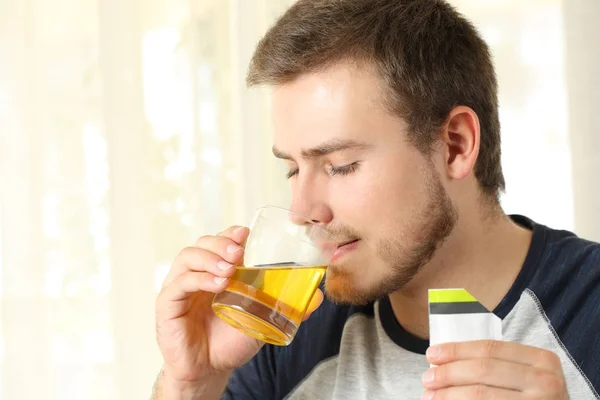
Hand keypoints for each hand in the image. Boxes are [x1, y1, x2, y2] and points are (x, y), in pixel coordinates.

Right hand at [155, 226, 323, 390]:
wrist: (211, 370)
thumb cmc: (232, 340)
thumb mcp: (264, 320)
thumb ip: (288, 307)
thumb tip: (317, 296)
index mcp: (217, 271)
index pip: (220, 241)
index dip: (231, 234)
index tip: (246, 234)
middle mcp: (197, 274)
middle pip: (202, 243)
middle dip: (221, 242)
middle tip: (239, 251)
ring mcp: (180, 288)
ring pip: (187, 257)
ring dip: (209, 258)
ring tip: (229, 269)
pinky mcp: (168, 305)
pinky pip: (178, 284)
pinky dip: (198, 279)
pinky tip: (216, 284)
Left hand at [421, 340, 567, 399]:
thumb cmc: (534, 395)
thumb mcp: (525, 373)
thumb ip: (494, 363)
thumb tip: (443, 361)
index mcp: (541, 359)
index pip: (489, 349)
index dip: (456, 350)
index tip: (431, 354)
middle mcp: (545, 382)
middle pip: (482, 371)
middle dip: (448, 373)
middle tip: (427, 378)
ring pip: (480, 395)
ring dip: (449, 395)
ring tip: (430, 396)